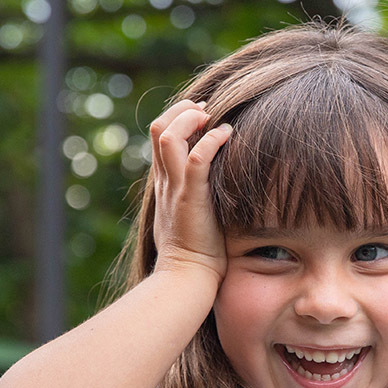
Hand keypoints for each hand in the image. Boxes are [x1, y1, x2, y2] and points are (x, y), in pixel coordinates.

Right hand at [150, 99, 231, 284]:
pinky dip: (212, 140)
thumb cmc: (194, 254)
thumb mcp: (187, 218)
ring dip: (191, 119)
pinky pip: (197, 159)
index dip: (177, 118)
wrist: (186, 277)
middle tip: (205, 110)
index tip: (201, 115)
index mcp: (163, 184)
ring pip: (169, 136)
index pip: (159, 137)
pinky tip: (228, 135)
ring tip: (212, 118)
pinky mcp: (191, 198)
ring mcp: (176, 189)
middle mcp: (165, 182)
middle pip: (158, 128)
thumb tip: (211, 187)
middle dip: (181, 110)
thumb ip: (192, 197)